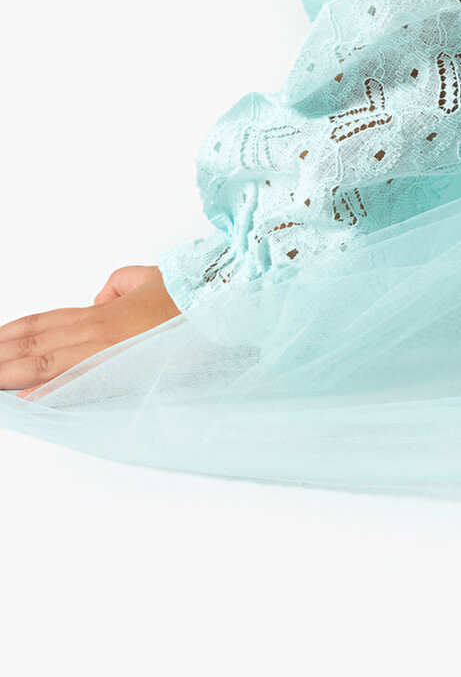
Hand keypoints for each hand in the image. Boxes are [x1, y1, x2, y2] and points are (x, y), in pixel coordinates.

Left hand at [0, 267, 179, 397]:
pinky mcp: (122, 369)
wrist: (222, 306)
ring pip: (45, 361)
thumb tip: (100, 299)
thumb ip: (116, 287)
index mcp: (99, 312)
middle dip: (1, 357)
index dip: (10, 334)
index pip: (41, 323)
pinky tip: (27, 398)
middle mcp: (96, 331)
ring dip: (10, 371)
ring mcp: (106, 351)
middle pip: (34, 344)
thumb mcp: (145, 279)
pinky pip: (77, 381)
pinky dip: (48, 390)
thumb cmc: (191, 297)